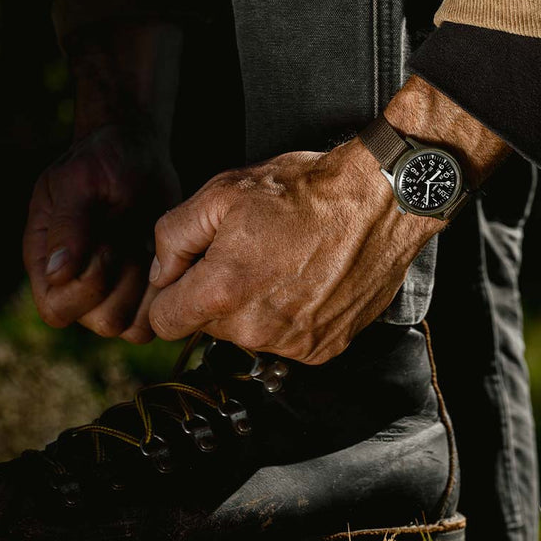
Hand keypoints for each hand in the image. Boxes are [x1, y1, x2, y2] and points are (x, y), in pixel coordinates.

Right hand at [23, 125, 180, 342]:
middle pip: (102, 323)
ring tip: (148, 247)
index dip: (86, 286)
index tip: (105, 243)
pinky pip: (158, 317)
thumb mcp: (79, 183)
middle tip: (131, 241)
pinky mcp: (144, 292)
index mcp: (46, 263)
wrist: (137, 158)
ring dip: (149, 289)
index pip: (58, 310)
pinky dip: (169, 291)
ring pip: (133, 327)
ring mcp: (112, 293)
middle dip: (126, 284)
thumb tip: (58, 272)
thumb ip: (69, 226)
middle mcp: (76, 286)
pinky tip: (168, 256)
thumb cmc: (100, 163)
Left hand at [148, 139, 441, 363]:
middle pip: (209, 327)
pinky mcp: (324, 348)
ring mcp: (293, 343)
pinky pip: (287, 340)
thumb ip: (173, 236)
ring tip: (283, 264)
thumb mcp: (222, 193)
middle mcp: (255, 329)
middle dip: (217, 294)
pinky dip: (291, 317)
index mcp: (222, 292)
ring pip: (250, 334)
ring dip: (255, 307)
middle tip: (248, 254)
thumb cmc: (305, 193)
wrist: (379, 203)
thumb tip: (161, 274)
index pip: (165, 322)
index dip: (171, 294)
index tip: (189, 275)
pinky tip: (307, 283)